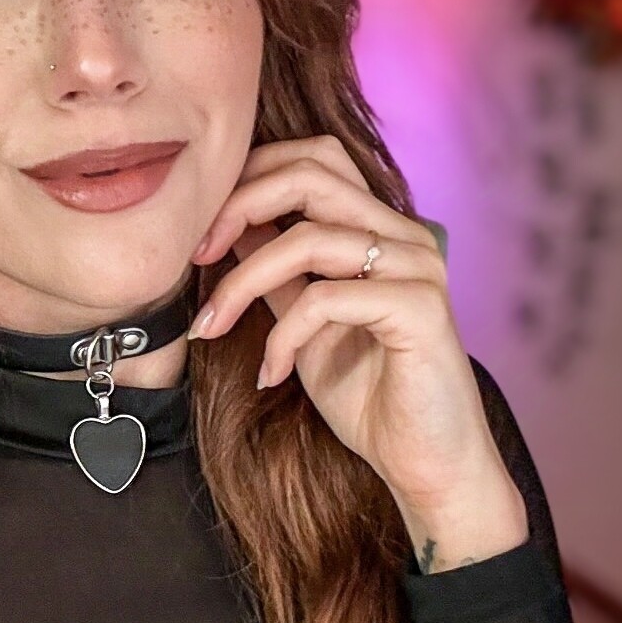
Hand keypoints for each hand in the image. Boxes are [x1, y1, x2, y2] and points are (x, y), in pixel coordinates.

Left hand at [187, 135, 502, 509]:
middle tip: (197, 257)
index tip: (200, 236)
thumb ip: (277, 273)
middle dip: (238, 206)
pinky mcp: (420, 307)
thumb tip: (229, 228)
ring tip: (212, 329)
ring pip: (310, 237)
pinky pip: (327, 299)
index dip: (250, 179)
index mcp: (379, 229)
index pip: (314, 159)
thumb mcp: (303, 323)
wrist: (424, 463)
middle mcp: (403, 236)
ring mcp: (417, 266)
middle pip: (311, 173)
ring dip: (242, 284)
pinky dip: (282, 335)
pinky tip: (270, 373)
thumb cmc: (368, 396)